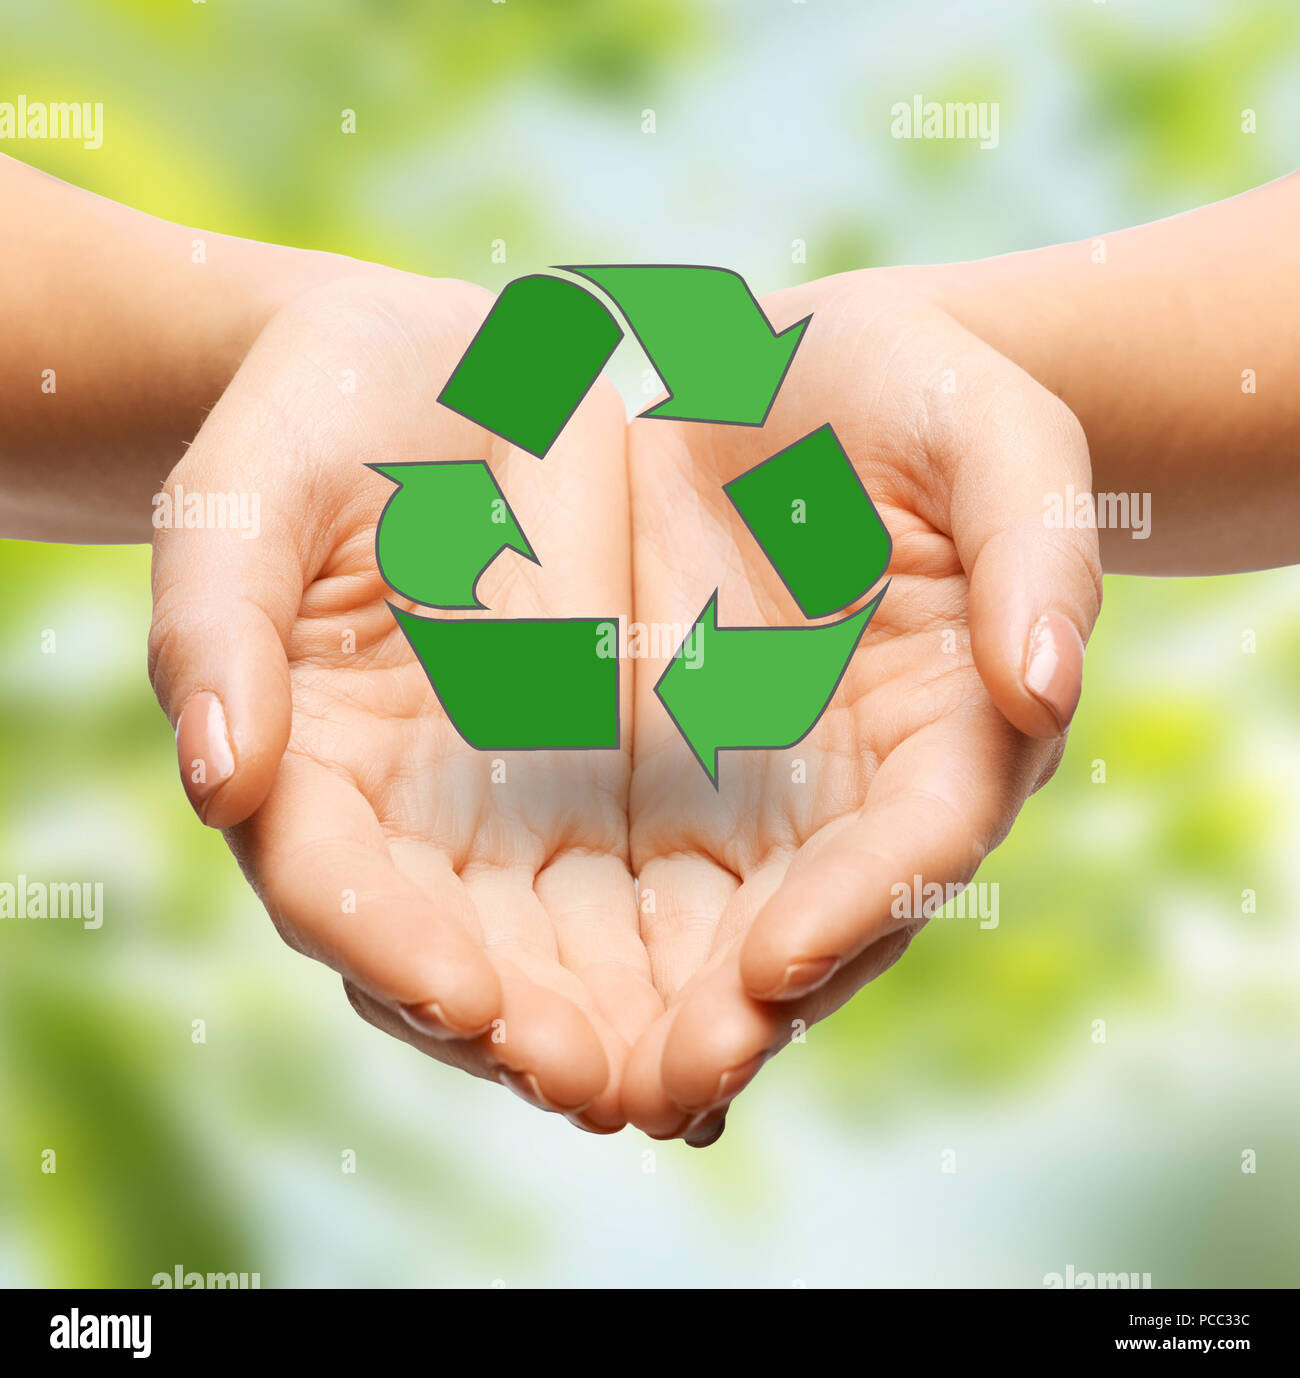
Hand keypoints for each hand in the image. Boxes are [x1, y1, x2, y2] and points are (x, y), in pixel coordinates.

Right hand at [148, 273, 661, 1130]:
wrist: (458, 373)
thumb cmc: (321, 422)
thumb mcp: (248, 497)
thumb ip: (216, 627)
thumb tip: (217, 777)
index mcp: (311, 768)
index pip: (338, 893)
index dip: (395, 956)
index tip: (475, 1004)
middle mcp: (417, 817)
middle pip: (466, 961)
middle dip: (538, 1036)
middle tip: (615, 1090)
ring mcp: (523, 802)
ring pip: (576, 946)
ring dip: (637, 1022)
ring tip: (707, 1071)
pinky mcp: (627, 771)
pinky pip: (674, 871)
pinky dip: (714, 935)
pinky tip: (774, 981)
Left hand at [620, 270, 1102, 1143]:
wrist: (787, 382)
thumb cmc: (914, 400)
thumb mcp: (991, 437)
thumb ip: (1035, 549)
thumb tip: (1045, 685)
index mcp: (949, 727)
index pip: (918, 843)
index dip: (860, 909)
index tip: (777, 966)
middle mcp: (851, 788)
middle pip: (810, 927)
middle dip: (738, 1011)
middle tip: (656, 1082)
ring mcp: (753, 787)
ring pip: (707, 929)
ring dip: (646, 1011)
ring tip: (570, 1073)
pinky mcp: (660, 766)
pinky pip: (618, 869)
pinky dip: (577, 939)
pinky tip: (508, 987)